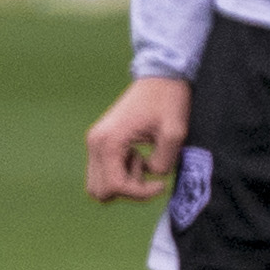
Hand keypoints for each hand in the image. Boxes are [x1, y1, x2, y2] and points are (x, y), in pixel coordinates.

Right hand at [85, 76, 190, 202]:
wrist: (161, 76)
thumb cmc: (169, 100)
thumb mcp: (175, 132)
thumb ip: (163, 161)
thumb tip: (152, 175)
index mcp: (109, 141)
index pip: (115, 186)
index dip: (140, 193)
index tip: (161, 184)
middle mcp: (95, 143)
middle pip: (100, 191)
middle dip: (128, 189)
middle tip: (149, 169)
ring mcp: (95, 142)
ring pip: (100, 184)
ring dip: (124, 181)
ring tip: (144, 159)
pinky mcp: (102, 142)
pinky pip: (105, 171)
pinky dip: (122, 172)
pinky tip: (139, 155)